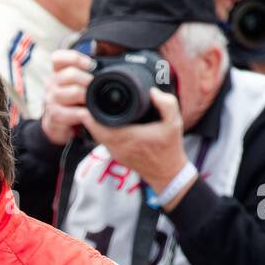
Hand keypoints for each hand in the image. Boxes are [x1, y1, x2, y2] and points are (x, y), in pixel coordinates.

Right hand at [41, 49, 94, 145]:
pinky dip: (86, 114)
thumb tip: (97, 46)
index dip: (74, 58)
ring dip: (88, 97)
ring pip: (74, 92)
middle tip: (97, 86)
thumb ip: (85, 68)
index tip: (91, 65)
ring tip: (94, 100)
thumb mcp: (77, 84)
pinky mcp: (54, 116)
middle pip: (70, 74)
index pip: (58, 58)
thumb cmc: (72, 101)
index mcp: (57, 72)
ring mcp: (52, 100)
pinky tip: (90, 114)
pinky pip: (73, 112)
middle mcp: (52, 83)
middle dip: (88, 80)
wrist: (58, 125)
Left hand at [75, 88, 190, 197]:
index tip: (92, 98)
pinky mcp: (116, 154)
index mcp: (128, 136)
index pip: (98, 124)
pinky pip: (102, 140)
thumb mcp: (174, 124)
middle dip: (90, 114)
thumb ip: (167, 104)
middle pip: (93, 128)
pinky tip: (105, 120)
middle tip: (92, 99)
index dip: (90, 111)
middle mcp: (118, 145)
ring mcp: (115, 152)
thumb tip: (153, 91)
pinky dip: (100, 130)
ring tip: (97, 107)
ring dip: (94, 122)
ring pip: (96, 135)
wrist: (166, 173)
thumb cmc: (169, 148)